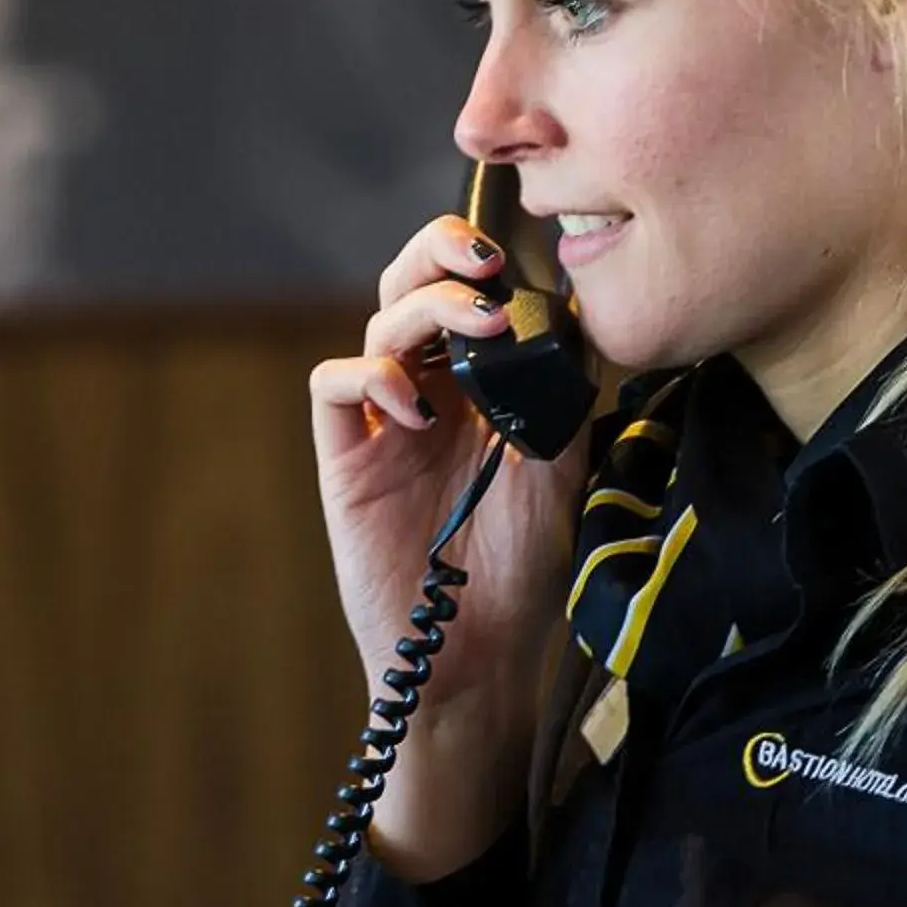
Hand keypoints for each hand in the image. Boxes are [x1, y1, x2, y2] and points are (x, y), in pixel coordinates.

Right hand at [308, 213, 590, 876]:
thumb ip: (560, 392)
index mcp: (481, 384)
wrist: (476, 653)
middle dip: (443, 253)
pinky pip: (334, 386)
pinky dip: (369, 374)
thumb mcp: (562, 465)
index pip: (470, 294)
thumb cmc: (522, 568)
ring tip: (474, 328)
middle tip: (484, 261)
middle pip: (413, 285)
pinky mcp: (346, 459)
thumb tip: (572, 311)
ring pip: (379, 320)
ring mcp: (383, 422)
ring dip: (425, 308)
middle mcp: (429, 389)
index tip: (527, 257)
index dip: (487, 261)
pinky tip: (415, 405)